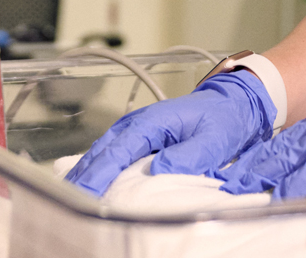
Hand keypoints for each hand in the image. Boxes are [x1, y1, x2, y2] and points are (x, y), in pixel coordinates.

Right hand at [62, 71, 274, 195]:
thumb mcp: (214, 140)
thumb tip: (158, 170)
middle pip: (104, 150)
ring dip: (88, 171)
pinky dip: (99, 165)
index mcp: (153, 121)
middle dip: (85, 175)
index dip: (100, 173)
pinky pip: (114, 151)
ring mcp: (138, 127)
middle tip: (70, 202)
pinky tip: (90, 180)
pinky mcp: (142, 136)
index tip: (87, 194)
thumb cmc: (225, 120)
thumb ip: (189, 155)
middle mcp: (139, 122)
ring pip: (104, 150)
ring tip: (73, 195)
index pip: (119, 150)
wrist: (235, 103)